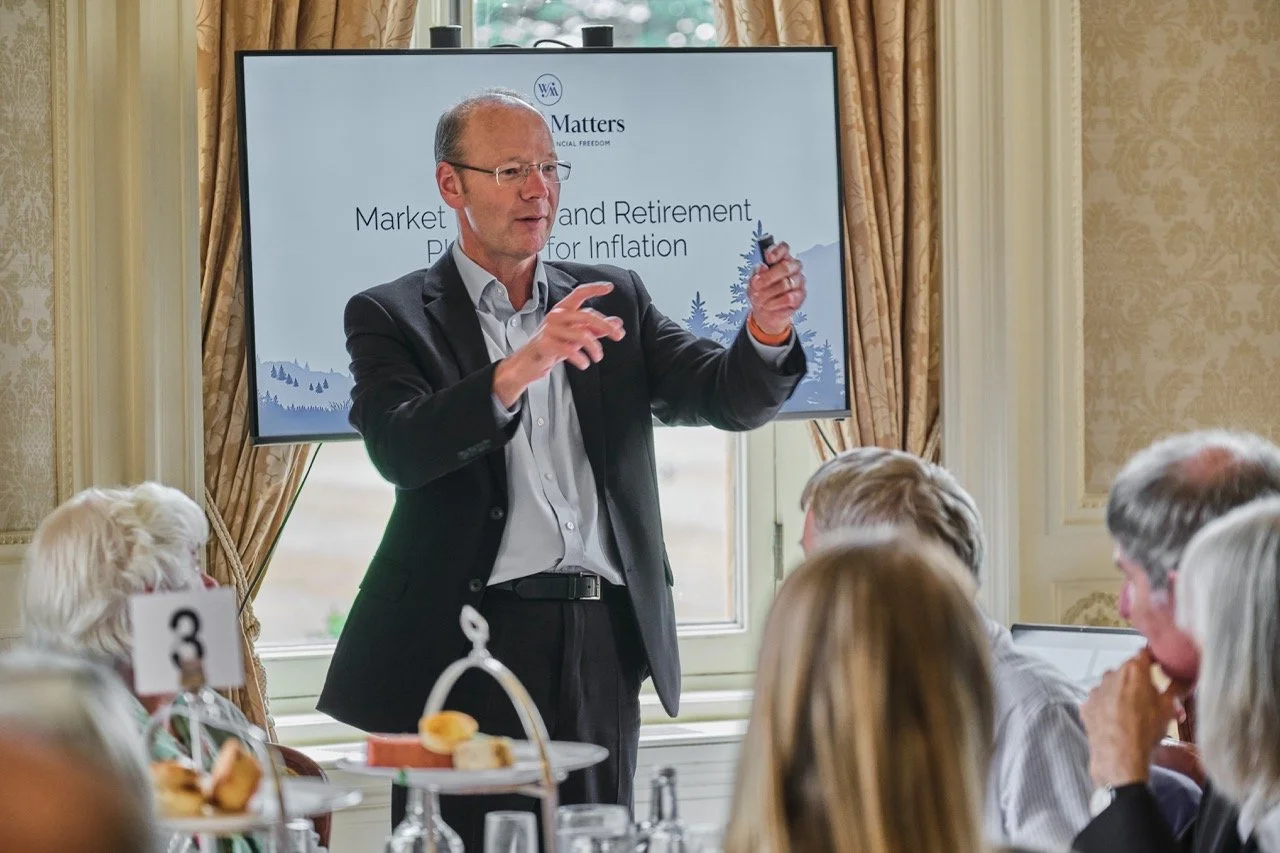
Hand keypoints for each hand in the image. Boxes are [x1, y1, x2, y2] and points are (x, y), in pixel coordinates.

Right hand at [492, 282, 624, 407]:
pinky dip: (581, 359)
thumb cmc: (552, 346)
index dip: (594, 289)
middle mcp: (556, 316)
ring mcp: (549, 330)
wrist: (528, 363)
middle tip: (619, 336)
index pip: (579, 293)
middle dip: (606, 326)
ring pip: (582, 335)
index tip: (609, 287)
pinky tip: (584, 363)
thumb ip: (595, 329)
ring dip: (595, 348)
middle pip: (587, 315)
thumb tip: (617, 323)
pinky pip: (570, 350)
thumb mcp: (575, 335)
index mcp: (562, 310)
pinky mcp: (545, 344)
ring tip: (597, 357)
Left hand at [748, 240, 806, 336]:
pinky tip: (768, 304)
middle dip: (768, 277)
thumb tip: (762, 267)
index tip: (767, 259)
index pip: (783, 248)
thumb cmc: (761, 291)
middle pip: (786, 266)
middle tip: (757, 285)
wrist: (765, 310)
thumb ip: (757, 273)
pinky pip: (789, 298)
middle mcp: (792, 267)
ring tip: (759, 298)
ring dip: (768, 293)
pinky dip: (775, 302)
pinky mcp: (800, 296)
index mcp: (781, 258)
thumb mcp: (753, 281)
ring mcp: (798, 281)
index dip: (776, 252)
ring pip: (786, 284)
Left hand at [1080, 648, 1179, 786]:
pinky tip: (1118, 721)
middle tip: (1153, 701)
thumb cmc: (1145, 731)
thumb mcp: (1168, 708)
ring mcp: (1096, 689)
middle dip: (1141, 683)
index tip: (1160, 669)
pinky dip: (1109, 706)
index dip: (1154, 661)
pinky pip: (1101, 700)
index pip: (1145, 654)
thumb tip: (1183, 678)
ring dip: (1124, 694)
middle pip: (1129, 672)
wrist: (1119, 757)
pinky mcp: (1087, 704)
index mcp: (1134, 670)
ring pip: (1114, 685)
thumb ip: (1175, 687)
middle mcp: (1111, 674)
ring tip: (1136, 715)